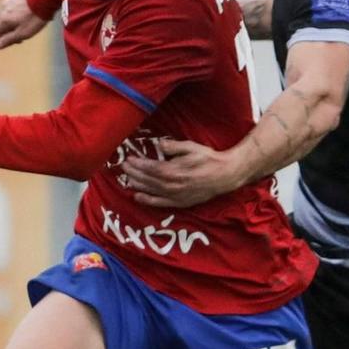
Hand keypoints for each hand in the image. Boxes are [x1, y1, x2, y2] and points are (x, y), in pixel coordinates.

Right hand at [0, 0, 47, 48]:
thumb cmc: (34, 17)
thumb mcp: (23, 33)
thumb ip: (9, 39)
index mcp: (3, 19)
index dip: (7, 38)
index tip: (20, 38)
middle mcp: (3, 8)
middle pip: (1, 22)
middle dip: (9, 28)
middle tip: (24, 29)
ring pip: (8, 12)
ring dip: (14, 17)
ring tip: (29, 18)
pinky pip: (14, 3)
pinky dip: (19, 8)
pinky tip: (30, 9)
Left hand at [122, 137, 242, 207]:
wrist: (224, 175)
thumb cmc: (208, 159)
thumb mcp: (191, 147)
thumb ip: (173, 147)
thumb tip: (159, 145)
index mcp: (173, 171)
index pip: (149, 168)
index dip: (137, 164)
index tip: (128, 159)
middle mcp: (172, 185)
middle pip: (147, 179)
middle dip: (133, 173)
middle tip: (124, 167)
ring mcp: (175, 195)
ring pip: (151, 191)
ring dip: (137, 185)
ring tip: (127, 179)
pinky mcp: (180, 202)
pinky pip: (160, 203)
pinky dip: (147, 200)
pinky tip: (137, 197)